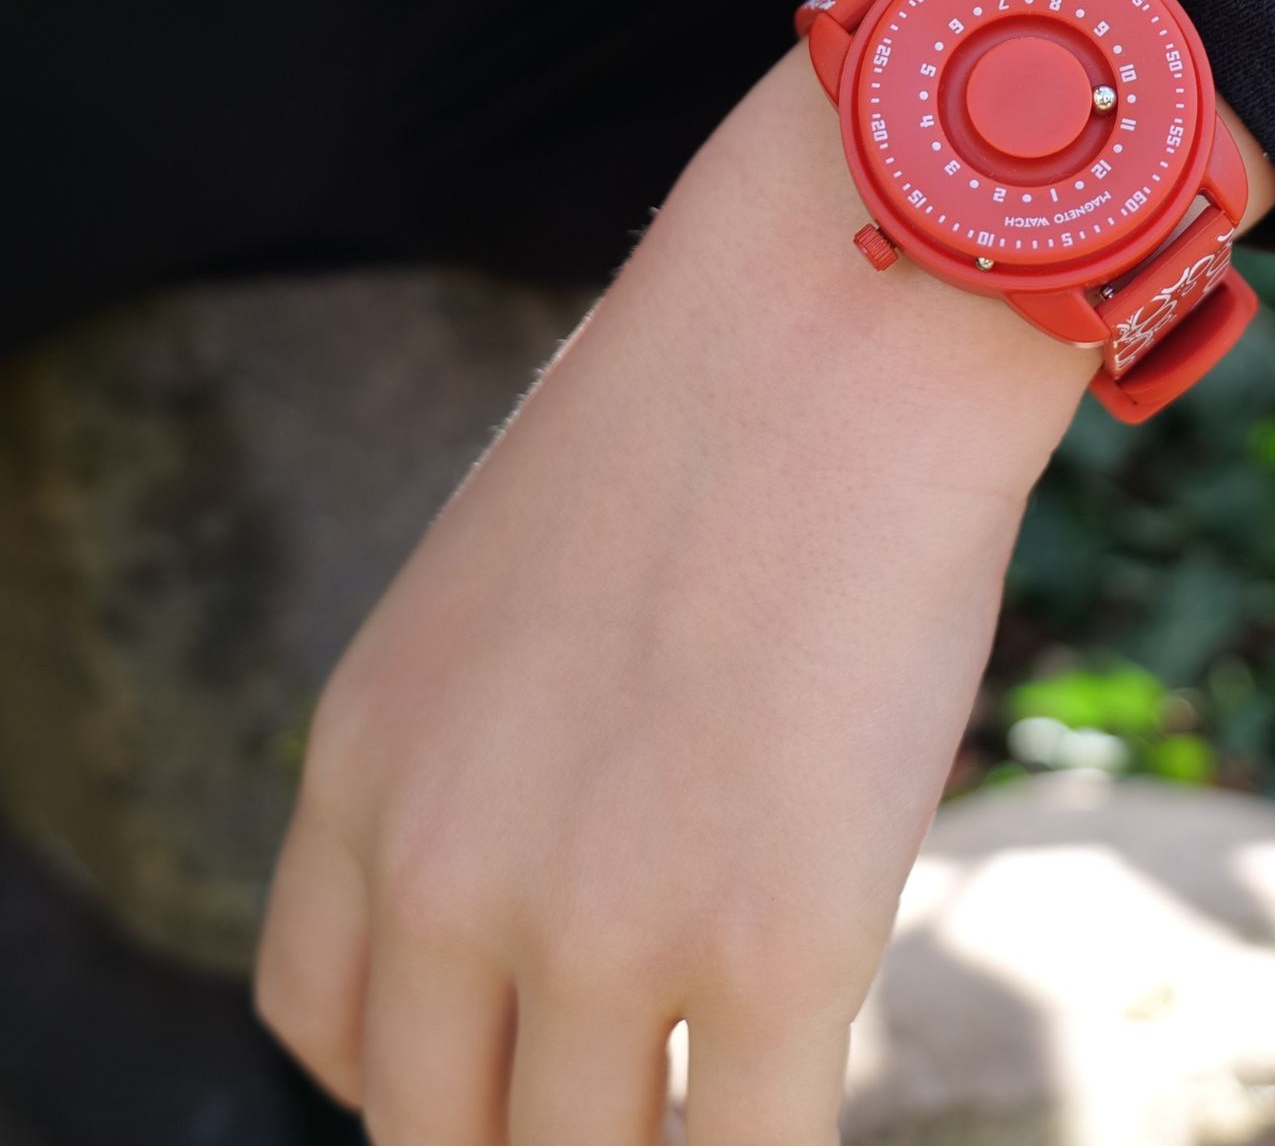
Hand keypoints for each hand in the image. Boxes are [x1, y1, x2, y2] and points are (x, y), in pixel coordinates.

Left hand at [255, 52, 1274, 1142]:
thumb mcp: (525, 570)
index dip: (435, 1066)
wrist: (844, 316)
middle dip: (547, 1121)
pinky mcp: (763, 950)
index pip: (324, 1022)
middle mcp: (440, 865)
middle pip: (441, 1130)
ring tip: (739, 1067)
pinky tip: (814, 1070)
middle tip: (649, 1080)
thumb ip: (511, 731)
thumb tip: (609, 832)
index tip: (529, 1053)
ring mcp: (592, 924)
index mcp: (365, 760)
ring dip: (665, 1137)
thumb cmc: (728, 406)